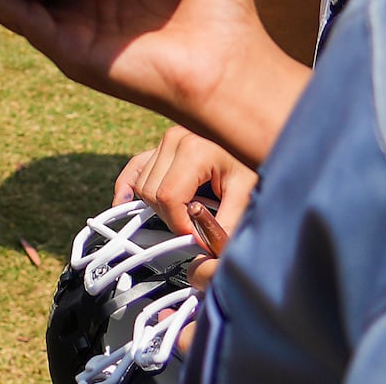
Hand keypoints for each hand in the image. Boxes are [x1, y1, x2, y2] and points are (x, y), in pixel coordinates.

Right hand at [116, 125, 255, 264]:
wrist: (261, 136)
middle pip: (152, 193)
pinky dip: (128, 187)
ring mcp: (165, 141)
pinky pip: (134, 169)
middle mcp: (174, 140)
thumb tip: (208, 249)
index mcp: (194, 149)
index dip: (180, 224)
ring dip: (158, 207)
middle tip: (195, 229)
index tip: (197, 239)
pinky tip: (124, 202)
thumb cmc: (255, 163)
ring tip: (187, 214)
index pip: (168, 197)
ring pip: (141, 186)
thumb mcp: (247, 194)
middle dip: (171, 218)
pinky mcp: (161, 147)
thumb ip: (225, 222)